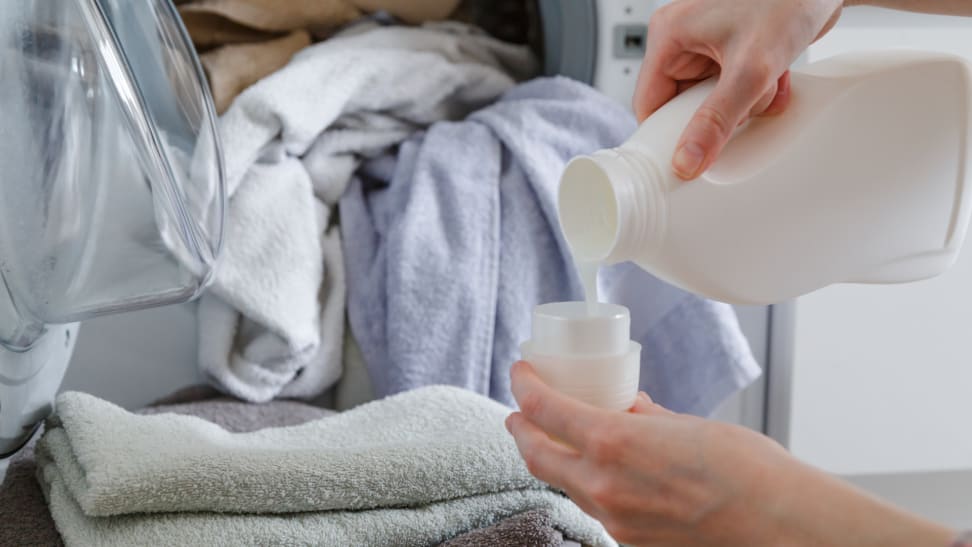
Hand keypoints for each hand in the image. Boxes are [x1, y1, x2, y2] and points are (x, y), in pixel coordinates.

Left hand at [505, 361, 955, 545]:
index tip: (521, 372)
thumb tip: (627, 407)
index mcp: (614, 444)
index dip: (524, 387)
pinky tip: (599, 472)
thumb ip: (647, 417)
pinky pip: (595, 508)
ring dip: (551, 459)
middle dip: (520, 430)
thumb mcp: (689, 426)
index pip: (544, 410)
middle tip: (519, 412)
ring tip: (553, 438)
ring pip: (564, 485)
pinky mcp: (632, 542)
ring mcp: (616, 520)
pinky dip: (586, 485)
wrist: (782, 527)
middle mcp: (605, 486)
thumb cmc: (748, 470)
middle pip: (537, 456)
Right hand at [635, 0, 843, 178]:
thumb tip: (687, 160)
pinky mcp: (732, 48)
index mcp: (669, 35)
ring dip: (744, 103)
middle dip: (719, 114)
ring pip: (711, 99)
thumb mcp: (749, 69)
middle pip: (683, 104)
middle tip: (744, 107)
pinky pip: (733, 88)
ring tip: (768, 84)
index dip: (669, 134)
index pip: (649, 103)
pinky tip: (777, 79)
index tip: (687, 158)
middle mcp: (683, 38)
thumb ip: (716, 120)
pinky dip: (757, 91)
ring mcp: (707, 43)